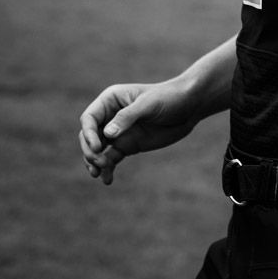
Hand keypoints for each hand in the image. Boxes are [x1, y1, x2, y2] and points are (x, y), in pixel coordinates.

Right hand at [78, 79, 199, 185]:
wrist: (189, 107)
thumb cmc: (168, 98)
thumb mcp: (148, 105)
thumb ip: (127, 117)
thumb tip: (107, 135)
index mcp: (111, 100)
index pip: (89, 118)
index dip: (88, 134)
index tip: (97, 148)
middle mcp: (110, 116)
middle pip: (89, 135)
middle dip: (89, 150)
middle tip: (99, 163)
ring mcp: (118, 132)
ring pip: (97, 150)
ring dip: (94, 162)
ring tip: (99, 174)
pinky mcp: (128, 145)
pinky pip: (111, 158)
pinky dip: (107, 169)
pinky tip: (107, 180)